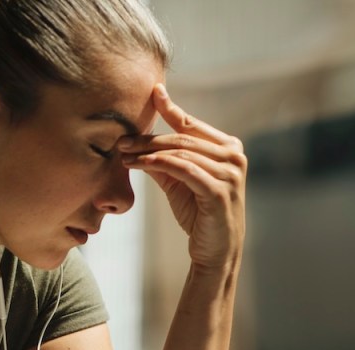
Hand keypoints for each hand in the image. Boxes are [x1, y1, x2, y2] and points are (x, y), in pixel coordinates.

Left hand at [119, 84, 247, 276]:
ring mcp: (230, 173)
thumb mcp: (180, 182)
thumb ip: (165, 160)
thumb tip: (138, 141)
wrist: (215, 252)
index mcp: (229, 148)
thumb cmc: (199, 215)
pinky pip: (184, 170)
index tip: (153, 92)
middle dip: (148, 138)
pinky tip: (140, 164)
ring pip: (181, 152)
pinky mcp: (219, 191)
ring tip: (124, 155)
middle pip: (183, 138)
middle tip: (121, 141)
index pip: (192, 125)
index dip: (170, 109)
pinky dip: (159, 163)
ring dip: (149, 152)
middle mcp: (234, 156)